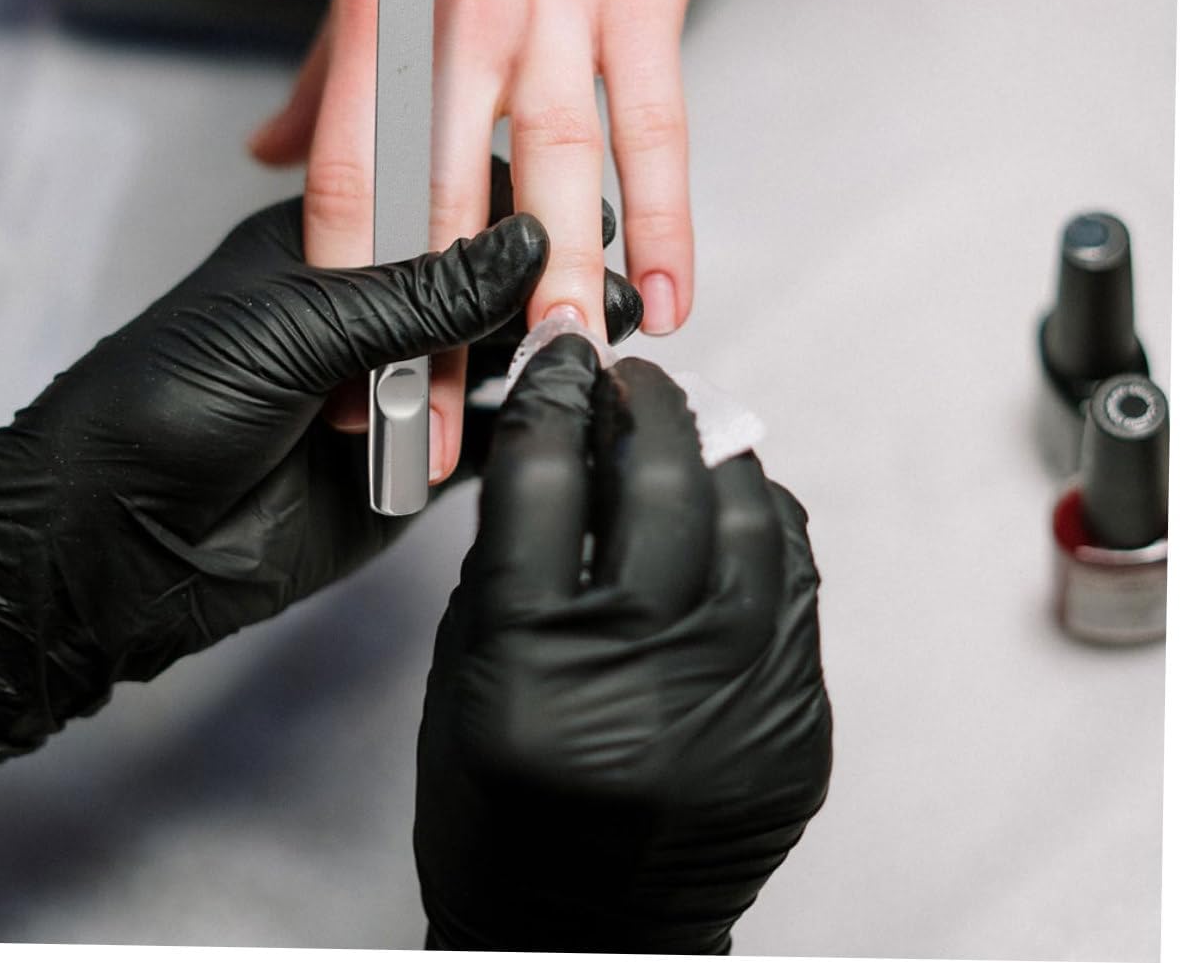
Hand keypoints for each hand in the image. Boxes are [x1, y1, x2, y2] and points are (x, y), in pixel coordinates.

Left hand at [0, 200, 556, 772]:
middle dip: (548, 287)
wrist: (118, 548)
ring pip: (498, 360)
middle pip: (485, 286)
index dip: (514, 212)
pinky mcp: (414, 468)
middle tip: (611, 294)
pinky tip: (574, 413)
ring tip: (601, 347)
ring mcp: (399, 393)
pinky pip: (491, 442)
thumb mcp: (292, 329)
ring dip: (549, 353)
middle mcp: (376, 315)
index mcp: (335, 248)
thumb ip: (414, 294)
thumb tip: (521, 248)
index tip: (578, 222)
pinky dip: (531, 429)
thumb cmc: (166, 406)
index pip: (444, 205)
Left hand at [250, 0, 720, 481]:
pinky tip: (670, 291)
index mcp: (381, 12)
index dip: (342, 291)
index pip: (343, 176)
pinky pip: (656, 124)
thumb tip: (265, 148)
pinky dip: (668, 216)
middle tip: (436, 429)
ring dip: (559, 282)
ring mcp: (553, 6)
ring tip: (563, 372)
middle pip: (436, 199)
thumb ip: (322, 65)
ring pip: (552, 170)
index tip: (351, 380)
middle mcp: (456, 16)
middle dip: (436, 328)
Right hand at [414, 336, 832, 951]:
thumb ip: (516, 545)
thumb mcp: (468, 665)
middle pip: (663, 482)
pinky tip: (731, 511)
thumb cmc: (500, 807)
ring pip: (749, 515)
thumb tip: (570, 436)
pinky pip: (794, 578)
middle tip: (633, 381)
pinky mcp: (795, 724)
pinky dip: (761, 526)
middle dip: (646, 405)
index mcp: (531, 665)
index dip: (555, 393)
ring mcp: (736, 702)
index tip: (564, 357)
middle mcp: (643, 678)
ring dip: (714, 455)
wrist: (586, 933)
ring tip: (686, 440)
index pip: (546, 476)